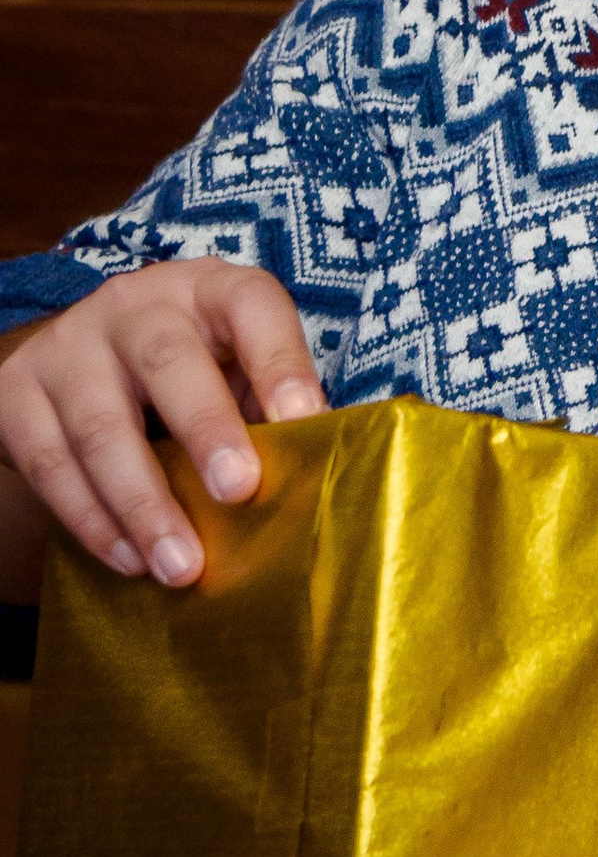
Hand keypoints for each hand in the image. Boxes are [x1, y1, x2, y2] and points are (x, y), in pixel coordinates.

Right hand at [0, 264, 325, 587]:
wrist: (76, 359)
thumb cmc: (186, 372)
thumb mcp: (230, 367)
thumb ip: (266, 410)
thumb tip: (308, 480)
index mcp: (206, 291)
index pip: (250, 305)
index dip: (280, 360)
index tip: (306, 418)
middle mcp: (134, 306)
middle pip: (169, 361)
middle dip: (207, 429)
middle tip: (239, 491)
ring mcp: (68, 348)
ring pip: (101, 426)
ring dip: (144, 504)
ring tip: (181, 565)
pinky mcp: (17, 394)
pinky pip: (52, 465)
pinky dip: (93, 521)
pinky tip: (130, 559)